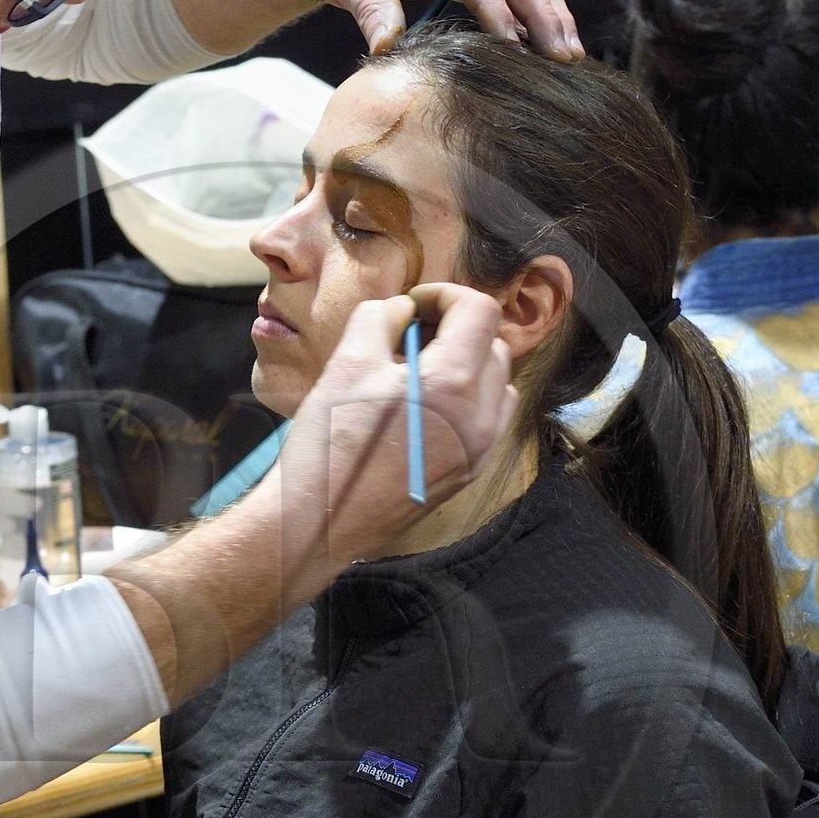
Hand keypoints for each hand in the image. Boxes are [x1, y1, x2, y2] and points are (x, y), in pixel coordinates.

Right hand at [274, 280, 516, 567]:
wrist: (321, 522)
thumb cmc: (329, 441)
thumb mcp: (347, 362)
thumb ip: (382, 318)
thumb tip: (404, 310)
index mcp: (453, 382)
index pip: (478, 311)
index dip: (445, 295)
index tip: (414, 305)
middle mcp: (480, 417)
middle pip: (493, 346)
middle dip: (458, 330)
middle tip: (413, 334)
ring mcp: (479, 450)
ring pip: (497, 385)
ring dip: (468, 365)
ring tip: (420, 371)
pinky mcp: (468, 472)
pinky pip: (488, 421)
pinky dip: (468, 401)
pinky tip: (424, 406)